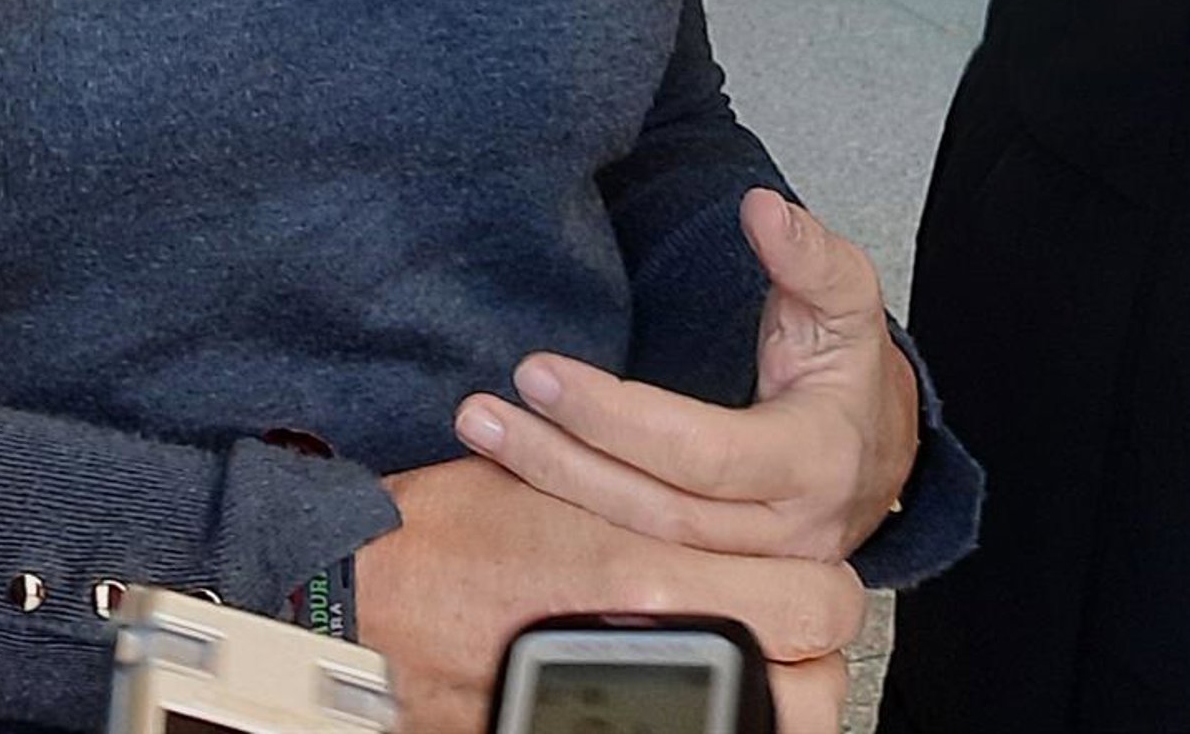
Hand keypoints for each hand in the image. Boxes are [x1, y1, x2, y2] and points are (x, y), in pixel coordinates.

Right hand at [354, 455, 861, 733]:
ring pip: (776, 728)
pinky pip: (699, 733)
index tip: (797, 576)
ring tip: (743, 666)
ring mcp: (631, 707)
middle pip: (818, 683)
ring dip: (767, 698)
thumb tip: (717, 513)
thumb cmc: (448, 533)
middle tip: (781, 631)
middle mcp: (660, 644)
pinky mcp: (592, 733)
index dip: (817, 585)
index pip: (820, 597)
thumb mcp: (556, 481)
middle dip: (807, 657)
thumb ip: (649, 501)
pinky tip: (685, 697)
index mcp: (657, 570)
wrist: (369, 598)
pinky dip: (708, 718)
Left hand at [455, 189, 918, 565]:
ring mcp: (753, 571)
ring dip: (552, 490)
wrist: (872, 452)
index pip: (703, 453)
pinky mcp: (720, 589)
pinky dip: (572, 527)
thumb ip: (808, 253)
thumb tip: (764, 210)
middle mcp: (787, 533)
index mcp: (816, 461)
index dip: (616, 417)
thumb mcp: (845, 303)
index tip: (539, 371)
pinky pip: (640, 563)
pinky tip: (513, 484)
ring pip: (642, 547)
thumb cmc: (848, 375)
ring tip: (480, 431)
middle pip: (659, 512)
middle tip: (487, 407)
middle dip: (564, 460)